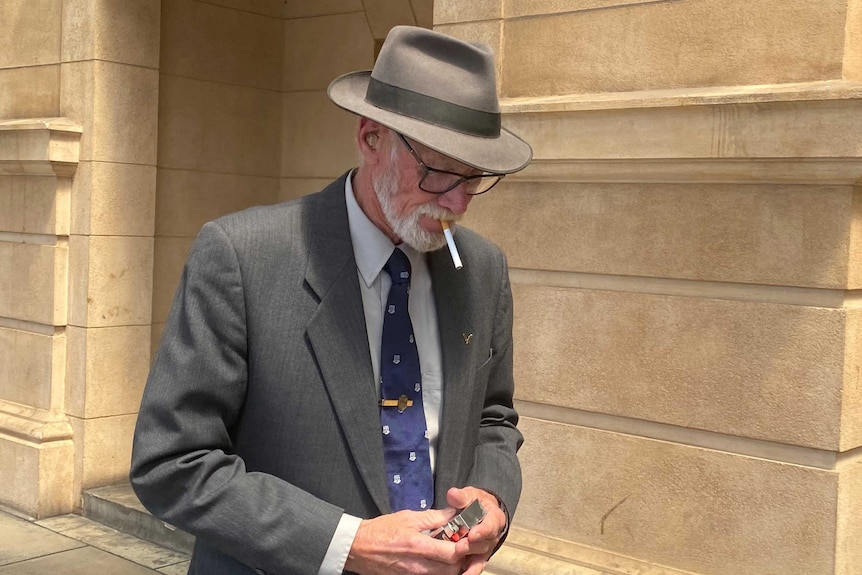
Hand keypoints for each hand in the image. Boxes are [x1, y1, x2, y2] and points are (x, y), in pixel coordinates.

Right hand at [345, 507, 466, 574]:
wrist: (358, 548)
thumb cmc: (381, 530)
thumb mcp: (408, 517)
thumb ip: (434, 517)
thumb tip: (454, 513)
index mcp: (418, 546)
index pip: (452, 554)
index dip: (464, 548)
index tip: (468, 538)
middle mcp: (418, 566)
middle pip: (452, 569)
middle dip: (461, 558)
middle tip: (462, 545)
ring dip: (451, 566)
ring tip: (450, 552)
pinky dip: (439, 571)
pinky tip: (438, 560)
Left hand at [446, 487, 506, 574]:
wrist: (480, 511)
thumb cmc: (476, 503)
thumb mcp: (470, 495)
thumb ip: (461, 496)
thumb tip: (453, 494)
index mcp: (494, 517)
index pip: (491, 524)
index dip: (483, 530)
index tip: (473, 534)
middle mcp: (493, 534)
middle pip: (485, 542)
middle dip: (472, 546)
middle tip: (460, 547)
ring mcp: (486, 547)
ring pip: (481, 555)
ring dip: (470, 559)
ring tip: (459, 561)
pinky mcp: (479, 556)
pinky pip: (476, 565)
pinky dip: (470, 571)